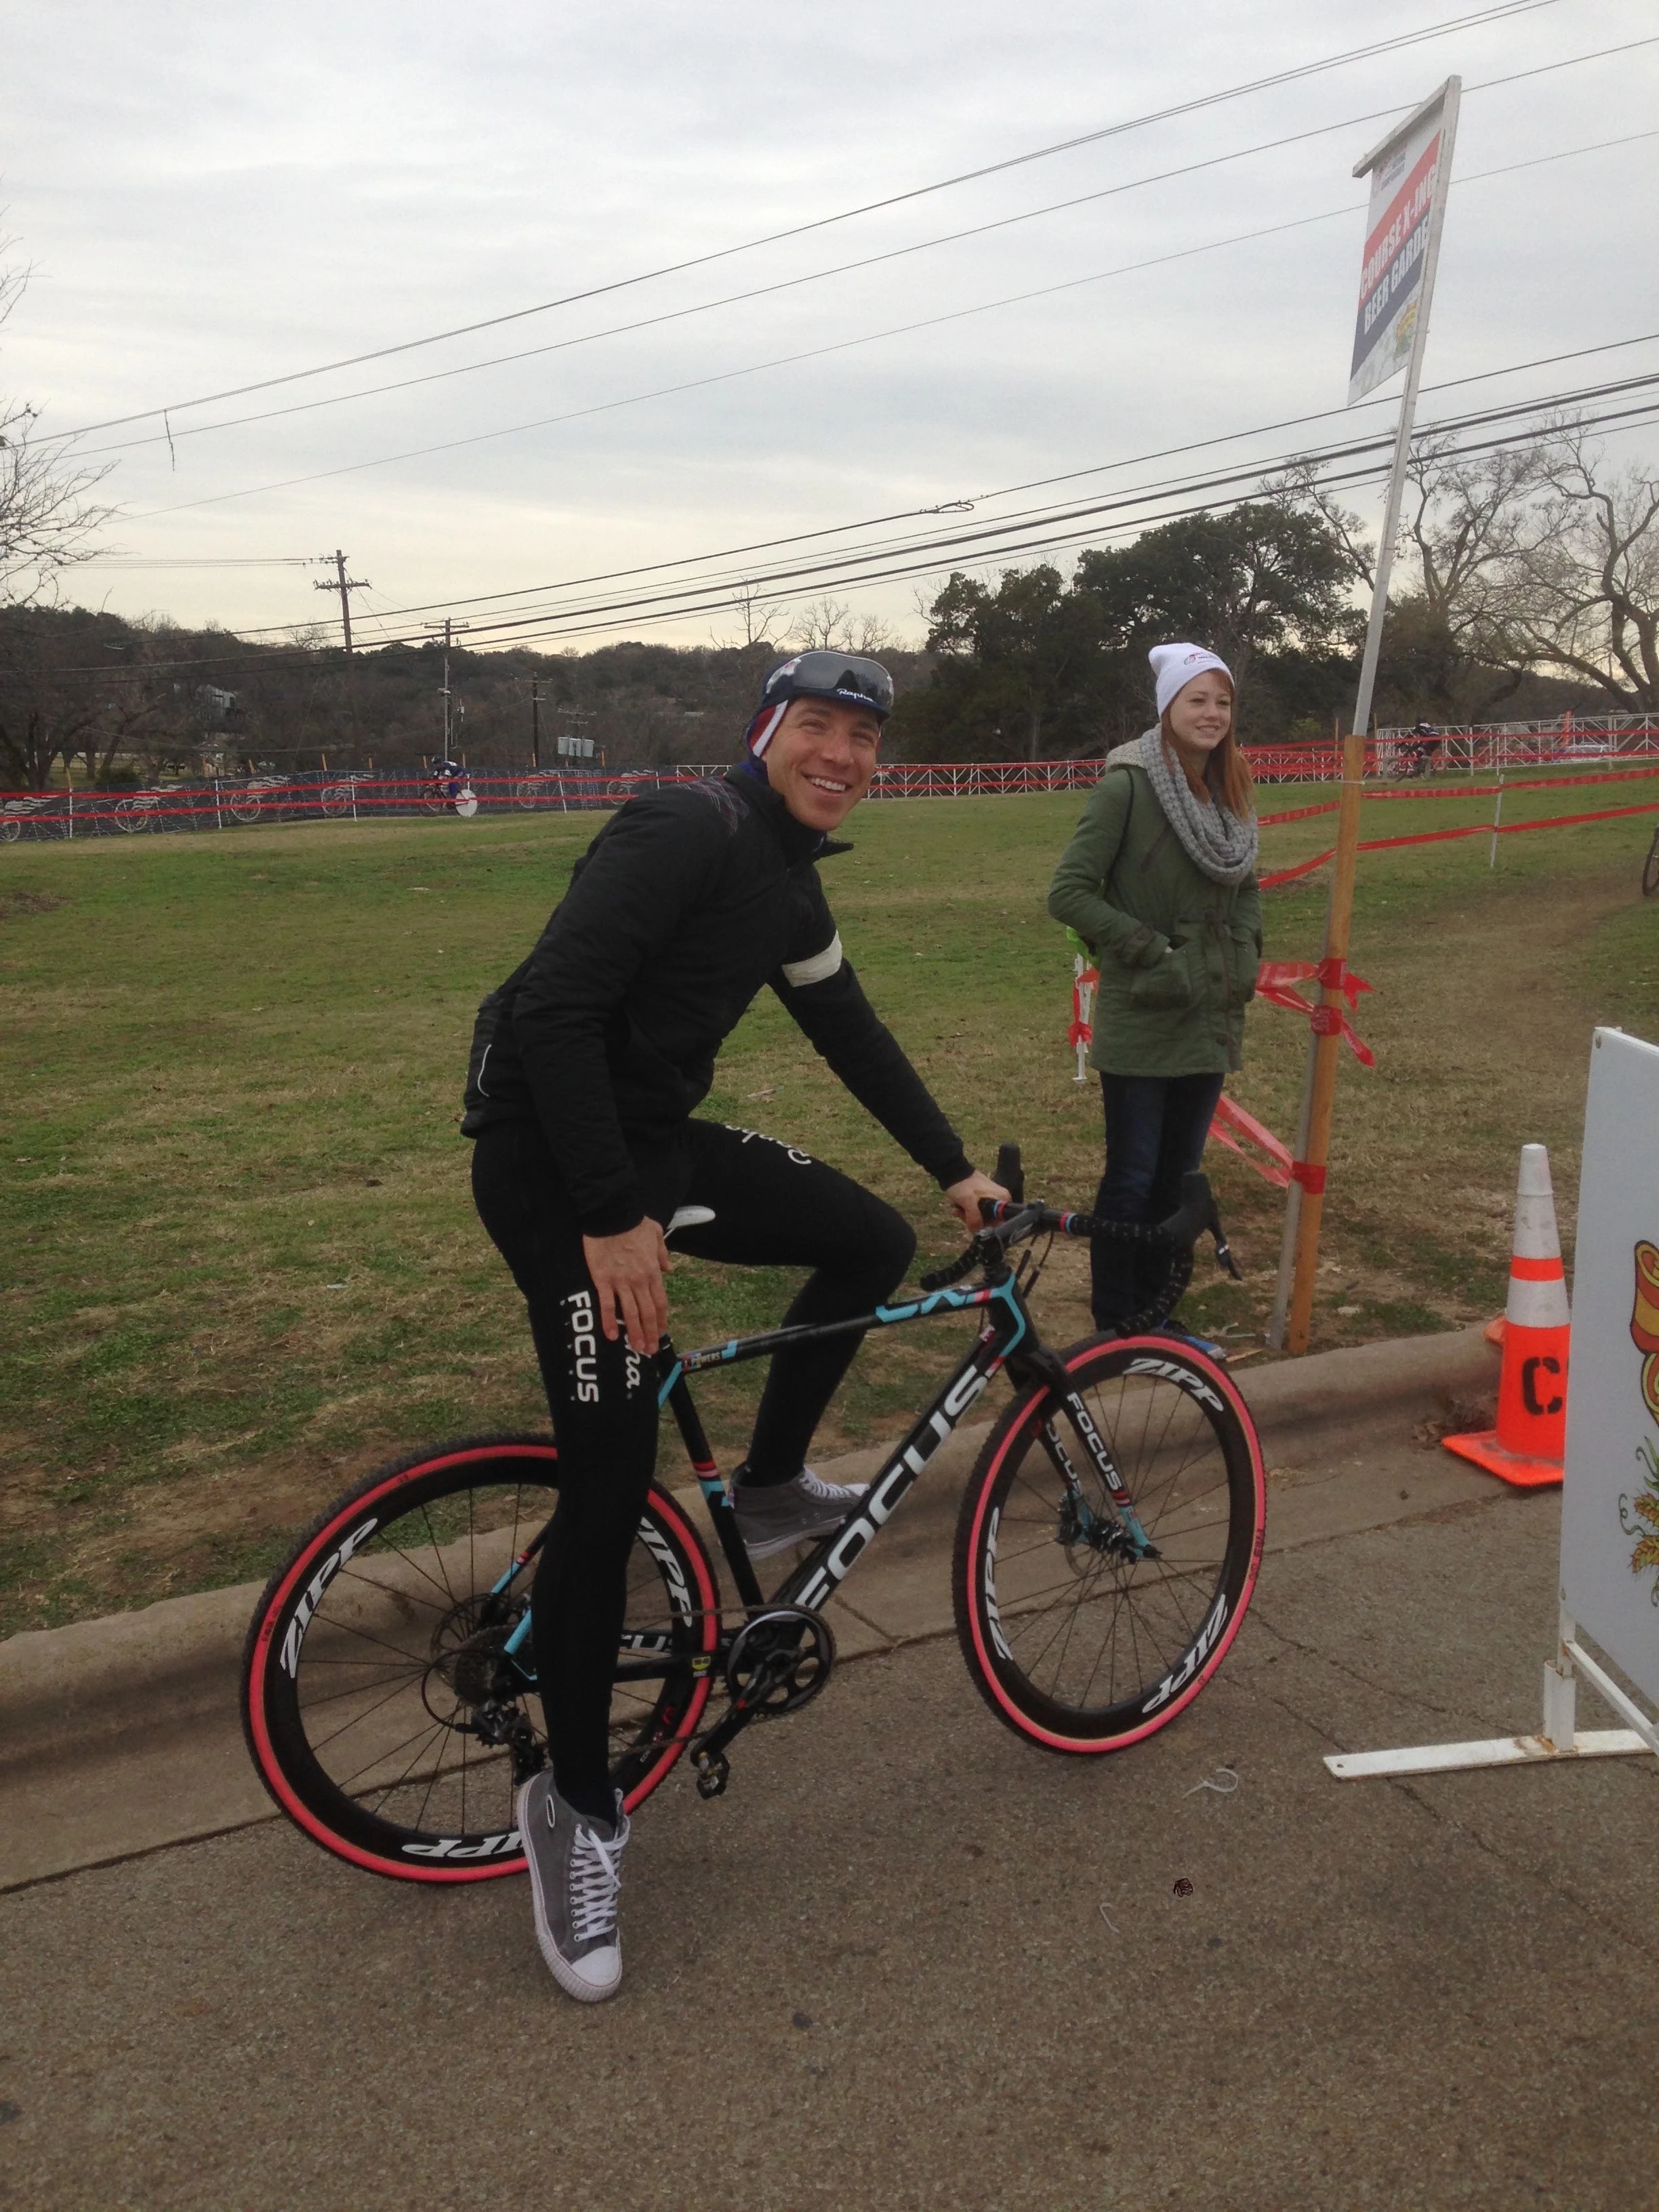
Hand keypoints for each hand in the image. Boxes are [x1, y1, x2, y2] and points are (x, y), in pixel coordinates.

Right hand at [582, 1218, 670, 1354]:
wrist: (611, 1215)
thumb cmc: (633, 1223)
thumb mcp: (656, 1234)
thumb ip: (663, 1254)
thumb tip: (669, 1269)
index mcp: (652, 1271)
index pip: (660, 1302)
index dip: (661, 1320)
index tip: (661, 1333)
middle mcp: (639, 1281)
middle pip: (647, 1313)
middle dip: (650, 1333)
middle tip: (650, 1350)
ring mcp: (621, 1282)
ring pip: (630, 1313)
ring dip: (635, 1333)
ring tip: (637, 1349)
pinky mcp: (603, 1280)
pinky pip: (607, 1305)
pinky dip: (609, 1322)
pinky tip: (611, 1336)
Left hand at [943, 1170, 1009, 1234]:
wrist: (952, 1172)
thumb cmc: (962, 1184)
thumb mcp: (968, 1202)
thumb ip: (974, 1218)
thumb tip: (977, 1233)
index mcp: (1003, 1199)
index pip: (1002, 1222)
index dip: (989, 1227)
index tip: (976, 1226)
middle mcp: (1001, 1200)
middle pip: (992, 1221)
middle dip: (976, 1222)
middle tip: (964, 1216)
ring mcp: (992, 1200)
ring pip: (983, 1218)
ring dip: (969, 1218)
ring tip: (958, 1211)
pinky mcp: (983, 1200)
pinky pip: (978, 1212)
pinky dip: (968, 1213)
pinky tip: (958, 1209)